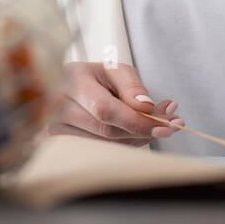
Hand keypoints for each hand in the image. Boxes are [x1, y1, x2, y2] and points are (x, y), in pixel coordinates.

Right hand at [45, 61, 184, 144]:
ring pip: (104, 145)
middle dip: (143, 132)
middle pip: (106, 131)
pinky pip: (98, 153)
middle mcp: (58, 105)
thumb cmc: (97, 78)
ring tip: (153, 126)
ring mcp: (54, 127)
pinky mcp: (59, 144)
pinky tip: (135, 134)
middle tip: (170, 126)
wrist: (72, 86)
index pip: (105, 109)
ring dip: (136, 140)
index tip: (165, 125)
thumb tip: (146, 108)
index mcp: (74, 79)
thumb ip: (132, 87)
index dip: (136, 121)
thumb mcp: (117, 70)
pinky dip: (123, 145)